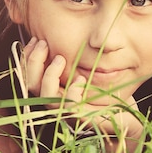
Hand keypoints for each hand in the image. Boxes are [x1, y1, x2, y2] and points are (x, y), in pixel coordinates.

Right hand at [22, 37, 142, 146]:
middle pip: (31, 85)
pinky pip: (68, 107)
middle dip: (33, 61)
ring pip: (45, 95)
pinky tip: (80, 79)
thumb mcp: (87, 70)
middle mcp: (55, 103)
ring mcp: (66, 113)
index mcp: (53, 91)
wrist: (124, 118)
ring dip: (50, 74)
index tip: (36, 40)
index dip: (27, 58)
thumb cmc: (106, 94)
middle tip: (44, 43)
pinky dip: (72, 91)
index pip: (28, 76)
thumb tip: (62, 32)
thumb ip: (72, 57)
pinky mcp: (80, 120)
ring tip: (61, 58)